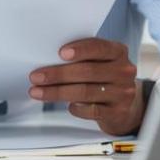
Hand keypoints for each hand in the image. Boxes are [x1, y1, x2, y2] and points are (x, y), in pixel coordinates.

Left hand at [28, 38, 144, 135]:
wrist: (122, 104)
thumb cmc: (101, 77)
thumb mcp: (97, 62)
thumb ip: (80, 57)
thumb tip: (45, 59)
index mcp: (117, 52)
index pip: (100, 47)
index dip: (80, 49)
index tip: (60, 53)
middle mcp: (123, 71)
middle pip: (88, 71)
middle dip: (58, 74)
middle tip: (35, 77)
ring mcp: (123, 92)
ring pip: (86, 92)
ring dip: (57, 92)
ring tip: (37, 92)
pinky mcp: (118, 112)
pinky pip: (92, 110)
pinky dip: (76, 108)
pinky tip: (66, 106)